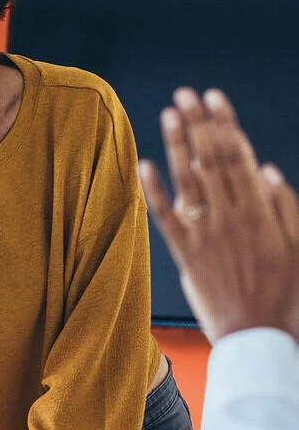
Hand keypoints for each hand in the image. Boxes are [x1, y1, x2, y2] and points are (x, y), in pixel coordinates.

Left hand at [139, 88, 297, 342]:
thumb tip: (267, 169)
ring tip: (169, 115)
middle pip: (213, 160)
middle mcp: (232, 217)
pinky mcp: (187, 256)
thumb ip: (284, 207)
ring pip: (190, 181)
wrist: (258, 335)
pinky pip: (167, 219)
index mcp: (261, 211)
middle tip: (186, 94)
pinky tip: (144, 166)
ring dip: (178, 145)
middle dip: (200, 124)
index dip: (226, 124)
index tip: (215, 98)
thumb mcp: (297, 247)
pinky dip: (155, 192)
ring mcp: (207, 235)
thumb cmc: (283, 292)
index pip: (240, 156)